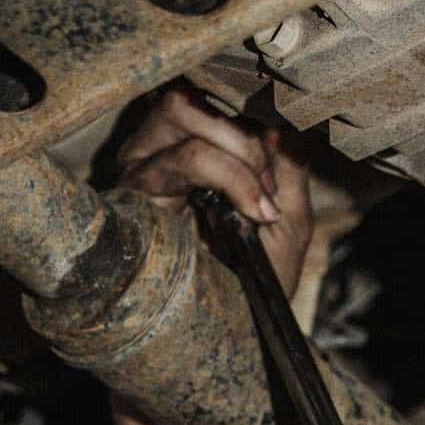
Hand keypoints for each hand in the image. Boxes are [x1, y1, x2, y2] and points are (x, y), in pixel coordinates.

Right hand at [116, 84, 312, 299]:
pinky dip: (228, 175)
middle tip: (270, 188)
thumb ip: (289, 167)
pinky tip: (251, 213)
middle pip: (191, 95)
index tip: (282, 175)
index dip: (257, 124)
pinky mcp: (134, 193)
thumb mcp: (291, 218)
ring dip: (236, 153)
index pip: (213, 99)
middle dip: (245, 137)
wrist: (240, 329)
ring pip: (183, 111)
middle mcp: (158, 151)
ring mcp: (143, 168)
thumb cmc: (259, 277)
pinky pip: (182, 156)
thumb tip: (277, 126)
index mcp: (195, 150)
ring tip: (258, 204)